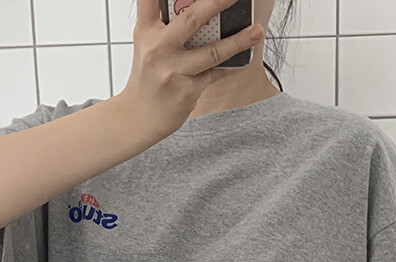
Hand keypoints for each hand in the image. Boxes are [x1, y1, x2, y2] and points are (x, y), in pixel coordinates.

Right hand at [120, 0, 264, 140]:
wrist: (138, 117)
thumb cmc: (148, 76)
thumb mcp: (148, 44)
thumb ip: (168, 24)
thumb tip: (204, 8)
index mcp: (146, 30)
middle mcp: (158, 48)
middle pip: (191, 19)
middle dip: (216, 3)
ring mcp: (173, 71)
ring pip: (212, 52)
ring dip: (238, 41)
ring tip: (257, 31)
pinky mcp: (187, 91)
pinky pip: (215, 73)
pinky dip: (229, 64)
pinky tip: (242, 58)